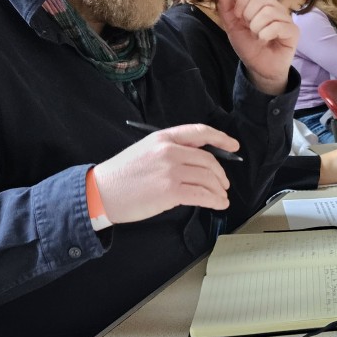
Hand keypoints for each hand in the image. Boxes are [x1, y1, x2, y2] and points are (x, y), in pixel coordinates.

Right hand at [93, 124, 238, 222]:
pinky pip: (202, 195)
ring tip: (221, 198)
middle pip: (208, 160)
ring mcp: (171, 171)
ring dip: (219, 190)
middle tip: (223, 184)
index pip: (200, 132)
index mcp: (163, 137)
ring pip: (208, 178)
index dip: (221, 138)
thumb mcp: (146, 150)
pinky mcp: (171, 191)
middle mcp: (170, 151)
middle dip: (221, 174)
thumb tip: (197, 160)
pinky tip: (218, 204)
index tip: (234, 146)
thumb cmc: (122, 175)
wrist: (102, 192)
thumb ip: (171, 150)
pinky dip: (215, 201)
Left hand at [216, 0, 296, 94]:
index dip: (241, 1)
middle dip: (249, 15)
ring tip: (257, 36)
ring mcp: (286, 18)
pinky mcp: (293, 31)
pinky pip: (277, 26)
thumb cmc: (249, 46)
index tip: (238, 16)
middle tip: (250, 29)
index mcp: (261, 3)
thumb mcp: (232, 28)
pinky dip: (265, 35)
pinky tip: (265, 41)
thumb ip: (226, 9)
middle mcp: (275, 7)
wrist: (259, 68)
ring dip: (256, 27)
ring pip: (269, 12)